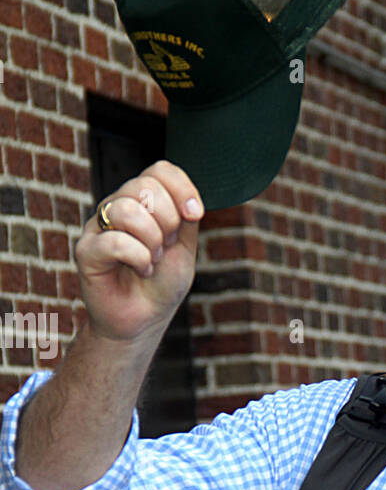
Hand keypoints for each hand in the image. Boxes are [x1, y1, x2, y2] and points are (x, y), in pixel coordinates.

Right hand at [73, 160, 203, 342]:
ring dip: (153, 240)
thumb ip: (185, 218)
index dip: (182, 187)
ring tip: (153, 260)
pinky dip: (139, 258)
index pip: (159, 170)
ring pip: (128, 209)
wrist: (144, 319)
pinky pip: (115, 240)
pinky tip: (141, 270)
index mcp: (143, 201)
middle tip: (167, 246)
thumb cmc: (162, 284)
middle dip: (169, 219)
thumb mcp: (185, 247)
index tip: (195, 215)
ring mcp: (99, 226)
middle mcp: (118, 206)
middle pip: (145, 186)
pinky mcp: (86, 250)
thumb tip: (186, 199)